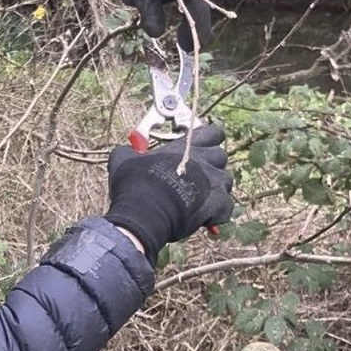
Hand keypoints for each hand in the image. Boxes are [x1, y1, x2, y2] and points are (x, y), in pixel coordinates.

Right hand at [105, 125, 233, 265]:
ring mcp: (213, 183)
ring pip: (226, 181)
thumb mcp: (123, 162)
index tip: (202, 146)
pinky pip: (226, 208)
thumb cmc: (135, 186)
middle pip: (221, 156)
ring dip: (217, 189)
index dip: (210, 138)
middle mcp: (203, 161)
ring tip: (201, 199)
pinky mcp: (217, 205)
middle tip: (198, 176)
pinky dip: (218, 213)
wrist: (144, 214)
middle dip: (213, 165)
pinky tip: (206, 219)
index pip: (212, 132)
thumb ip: (128, 151)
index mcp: (185, 148)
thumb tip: (125, 150)